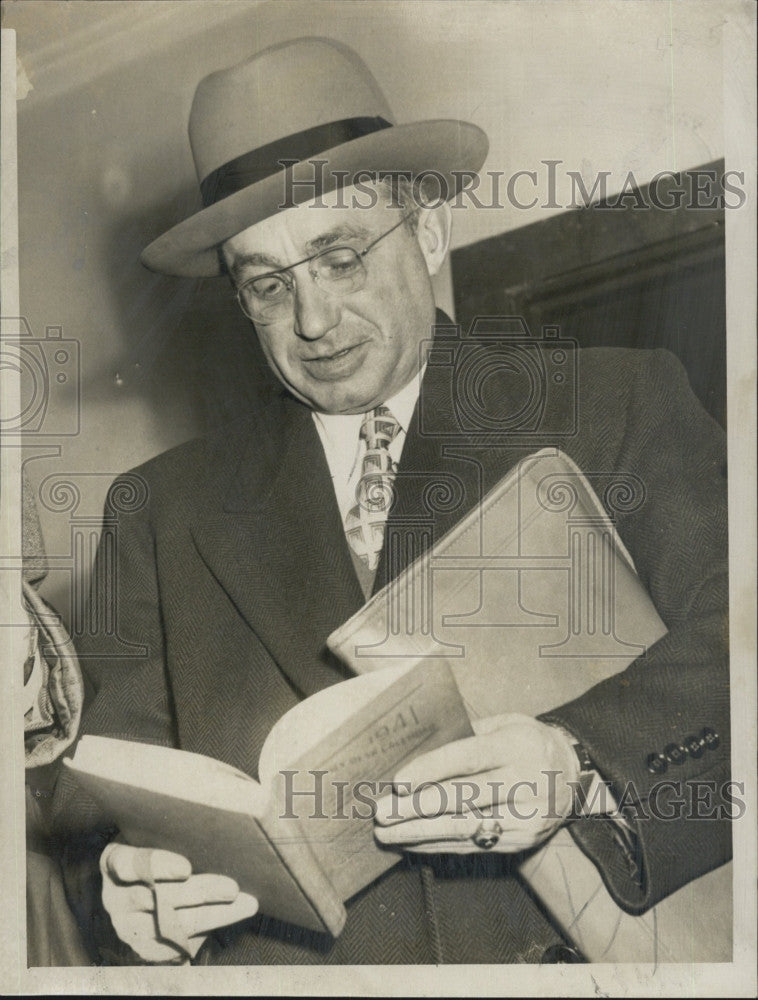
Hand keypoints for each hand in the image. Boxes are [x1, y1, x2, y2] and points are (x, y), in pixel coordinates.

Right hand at [100, 842, 258, 962]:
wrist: (148, 885)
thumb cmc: (160, 847)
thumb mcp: (158, 834)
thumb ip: (176, 831)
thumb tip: (220, 823)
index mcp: (114, 861)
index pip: (127, 864)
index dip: (157, 866)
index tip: (187, 868)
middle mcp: (114, 896)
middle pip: (155, 898)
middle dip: (198, 893)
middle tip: (232, 888)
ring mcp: (126, 926)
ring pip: (170, 925)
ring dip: (212, 916)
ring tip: (245, 904)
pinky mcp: (143, 948)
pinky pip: (173, 948)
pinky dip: (204, 935)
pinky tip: (229, 921)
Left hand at [374, 714, 579, 853]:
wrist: (573, 774)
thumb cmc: (527, 742)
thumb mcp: (506, 724)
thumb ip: (468, 735)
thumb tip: (419, 749)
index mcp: (517, 747)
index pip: (468, 759)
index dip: (431, 770)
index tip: (398, 782)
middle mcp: (524, 783)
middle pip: (462, 799)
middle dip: (416, 809)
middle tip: (382, 813)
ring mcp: (525, 817)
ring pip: (464, 829)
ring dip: (420, 834)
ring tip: (387, 834)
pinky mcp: (522, 841)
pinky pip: (473, 846)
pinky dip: (438, 846)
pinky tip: (412, 844)